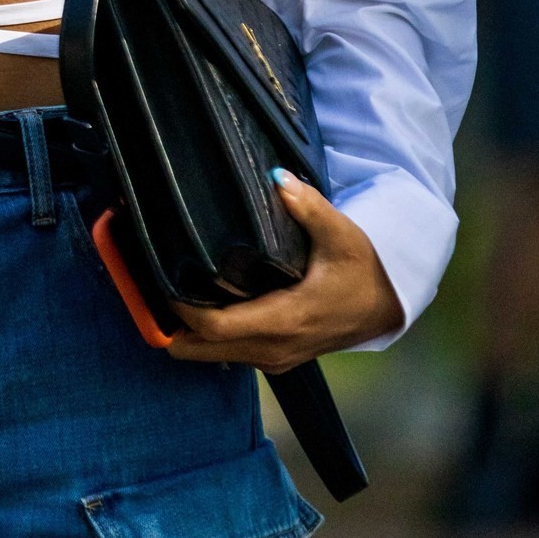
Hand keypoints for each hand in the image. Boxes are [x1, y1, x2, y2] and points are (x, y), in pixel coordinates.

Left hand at [167, 169, 403, 369]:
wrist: (388, 308)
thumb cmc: (365, 271)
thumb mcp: (342, 235)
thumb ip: (308, 206)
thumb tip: (277, 178)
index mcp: (282, 321)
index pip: (212, 327)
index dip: (177, 306)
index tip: (159, 275)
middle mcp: (271, 349)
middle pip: (197, 350)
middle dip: (168, 323)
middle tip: (151, 282)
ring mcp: (272, 358)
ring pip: (209, 354)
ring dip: (186, 330)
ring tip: (171, 285)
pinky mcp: (273, 358)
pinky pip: (227, 353)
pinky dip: (206, 335)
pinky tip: (201, 299)